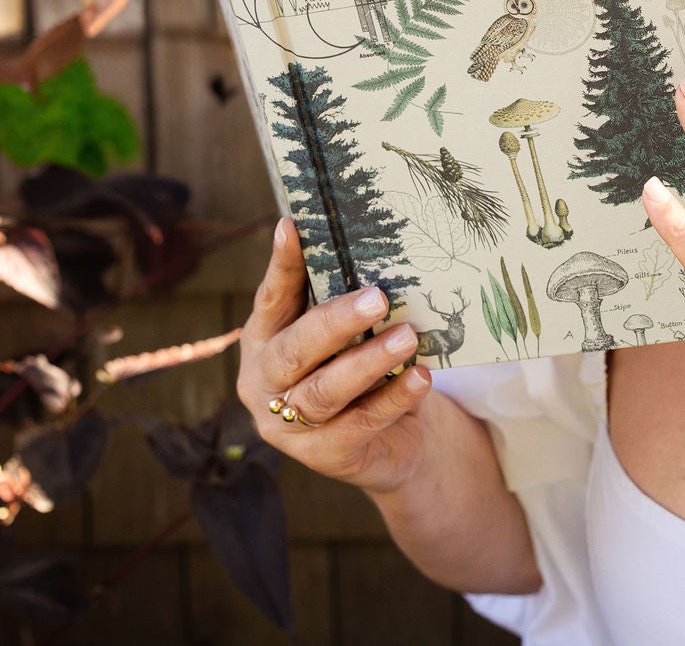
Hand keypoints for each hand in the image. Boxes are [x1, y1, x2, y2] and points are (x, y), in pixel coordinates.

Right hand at [236, 216, 433, 493]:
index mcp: (263, 341)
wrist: (390, 442)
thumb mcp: (348, 336)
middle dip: (335, 323)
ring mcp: (287, 425)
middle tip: (377, 297)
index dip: (282, 265)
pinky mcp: (322, 456)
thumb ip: (343, 304)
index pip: (270, 299)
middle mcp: (264, 383)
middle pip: (293, 351)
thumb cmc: (363, 371)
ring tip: (406, 338)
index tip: (293, 226)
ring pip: (324, 392)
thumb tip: (374, 246)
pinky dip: (393, 398)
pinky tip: (420, 377)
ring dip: (368, 362)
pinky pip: (360, 424)